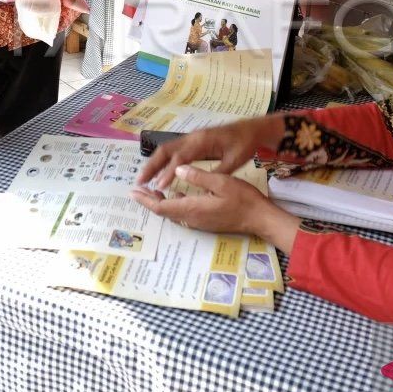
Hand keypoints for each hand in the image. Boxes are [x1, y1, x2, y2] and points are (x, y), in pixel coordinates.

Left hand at [130, 167, 300, 250]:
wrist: (260, 218)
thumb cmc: (243, 198)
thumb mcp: (221, 181)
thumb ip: (198, 176)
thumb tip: (177, 169)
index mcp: (192, 208)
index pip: (161, 206)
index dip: (145, 198)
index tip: (132, 191)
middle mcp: (192, 218)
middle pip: (163, 211)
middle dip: (148, 200)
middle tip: (136, 189)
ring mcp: (199, 222)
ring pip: (172, 213)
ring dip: (160, 202)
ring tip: (151, 189)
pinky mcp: (205, 221)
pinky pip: (183, 213)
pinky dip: (173, 203)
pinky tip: (175, 193)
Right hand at [136, 114, 285, 190]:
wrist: (251, 128)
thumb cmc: (244, 144)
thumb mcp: (235, 160)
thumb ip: (218, 171)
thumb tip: (202, 183)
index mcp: (202, 141)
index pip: (180, 158)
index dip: (168, 172)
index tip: (159, 187)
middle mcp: (192, 137)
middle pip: (165, 150)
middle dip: (151, 166)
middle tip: (140, 182)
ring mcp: (191, 138)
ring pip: (166, 149)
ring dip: (154, 163)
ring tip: (144, 179)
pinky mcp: (193, 141)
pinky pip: (173, 150)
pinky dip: (163, 161)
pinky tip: (159, 172)